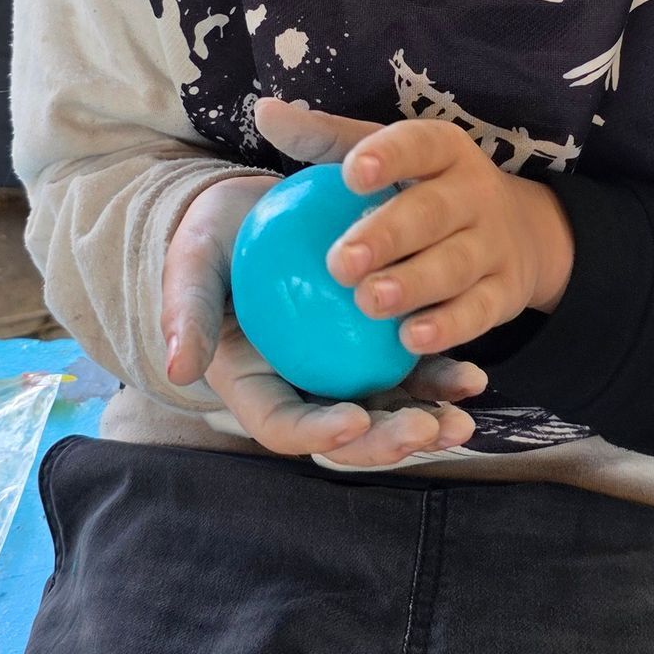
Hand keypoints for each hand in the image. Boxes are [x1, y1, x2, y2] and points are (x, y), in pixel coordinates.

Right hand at [161, 170, 488, 467]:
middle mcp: (303, 391)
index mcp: (256, 387)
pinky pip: (412, 370)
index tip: (352, 420)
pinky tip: (475, 378)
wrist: (250, 212)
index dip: (317, 434)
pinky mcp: (374, 346)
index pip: (283, 426)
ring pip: (387, 411)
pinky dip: (442, 378)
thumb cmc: (211, 242)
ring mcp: (342, 373)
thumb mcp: (191, 268)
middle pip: (345, 435)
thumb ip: (187, 315)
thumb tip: (178, 368)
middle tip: (426, 431)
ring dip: (427, 422)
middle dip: (386, 442)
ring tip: (461, 421)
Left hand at [256, 96, 573, 356]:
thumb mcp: (383, 155)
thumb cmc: (422, 190)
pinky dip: (449, 327)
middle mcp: (475, 193)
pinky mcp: (505, 293)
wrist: (520, 234)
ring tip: (370, 302)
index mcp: (443, 151)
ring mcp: (494, 244)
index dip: (388, 157)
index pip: (417, 145)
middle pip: (432, 212)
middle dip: (389, 236)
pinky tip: (411, 340)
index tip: (352, 174)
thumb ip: (324, 139)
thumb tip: (264, 113)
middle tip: (340, 264)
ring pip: (455, 265)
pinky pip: (479, 312)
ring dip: (414, 285)